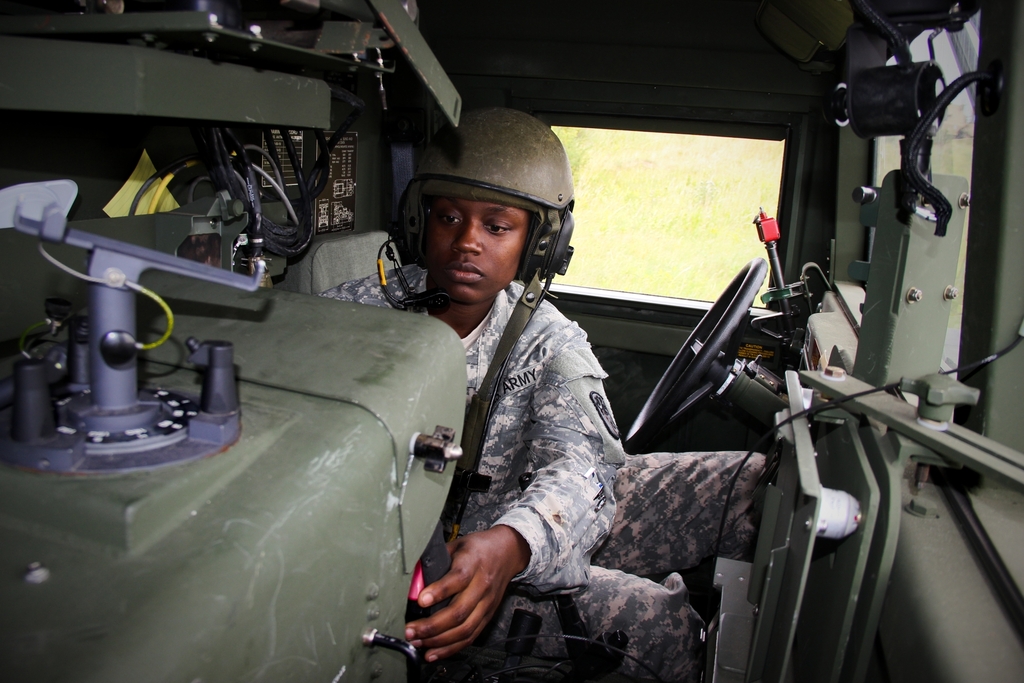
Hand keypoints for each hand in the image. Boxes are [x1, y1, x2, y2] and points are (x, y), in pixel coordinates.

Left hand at [405, 524, 530, 661]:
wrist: (508, 551)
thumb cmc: (478, 548)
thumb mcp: (455, 546)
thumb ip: (435, 562)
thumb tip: (413, 582)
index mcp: (473, 563)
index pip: (458, 579)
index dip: (439, 591)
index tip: (421, 601)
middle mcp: (482, 585)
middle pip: (459, 611)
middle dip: (432, 626)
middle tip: (411, 631)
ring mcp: (486, 603)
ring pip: (464, 629)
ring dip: (438, 641)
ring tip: (418, 642)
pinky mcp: (488, 616)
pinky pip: (470, 636)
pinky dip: (451, 648)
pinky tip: (434, 652)